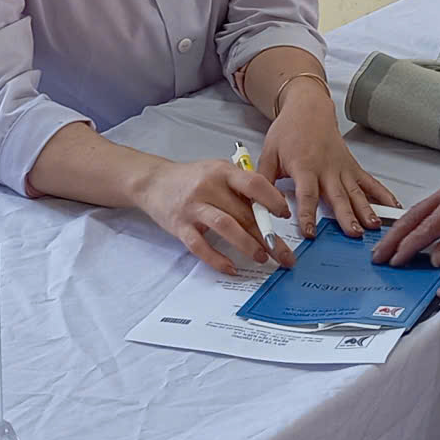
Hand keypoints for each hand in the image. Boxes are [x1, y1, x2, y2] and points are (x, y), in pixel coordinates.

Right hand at [136, 159, 297, 275]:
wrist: (154, 181)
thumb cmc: (193, 178)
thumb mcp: (219, 172)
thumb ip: (242, 187)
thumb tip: (272, 210)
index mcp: (223, 171)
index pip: (253, 183)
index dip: (272, 200)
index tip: (285, 215)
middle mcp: (209, 187)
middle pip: (243, 213)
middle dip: (268, 236)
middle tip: (284, 254)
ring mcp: (193, 207)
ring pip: (225, 227)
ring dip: (247, 245)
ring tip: (262, 258)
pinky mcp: (179, 226)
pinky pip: (200, 245)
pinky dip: (216, 259)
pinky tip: (231, 268)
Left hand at [260, 91, 396, 238]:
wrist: (308, 108)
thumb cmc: (288, 131)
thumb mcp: (268, 153)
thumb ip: (263, 180)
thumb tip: (256, 206)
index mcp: (304, 166)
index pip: (307, 194)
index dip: (307, 214)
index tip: (310, 232)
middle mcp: (326, 168)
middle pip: (338, 196)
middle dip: (347, 216)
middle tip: (354, 234)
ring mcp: (342, 168)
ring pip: (356, 192)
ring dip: (366, 209)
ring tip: (374, 226)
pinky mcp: (352, 167)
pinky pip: (369, 182)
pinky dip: (383, 194)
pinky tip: (393, 208)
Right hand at [376, 158, 439, 266]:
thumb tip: (434, 257)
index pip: (425, 229)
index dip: (407, 248)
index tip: (394, 262)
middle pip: (414, 216)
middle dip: (394, 238)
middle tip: (378, 255)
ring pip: (419, 209)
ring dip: (402, 228)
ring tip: (388, 245)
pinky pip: (430, 204)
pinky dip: (417, 219)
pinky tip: (412, 229)